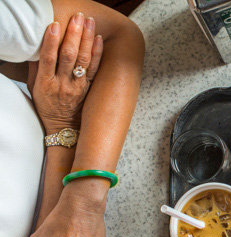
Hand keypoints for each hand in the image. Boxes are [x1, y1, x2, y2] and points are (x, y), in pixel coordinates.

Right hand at [29, 14, 102, 133]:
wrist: (64, 127)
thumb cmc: (46, 105)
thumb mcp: (34, 88)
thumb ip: (36, 68)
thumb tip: (37, 47)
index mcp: (45, 83)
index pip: (48, 59)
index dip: (51, 41)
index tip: (54, 25)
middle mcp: (62, 84)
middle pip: (69, 56)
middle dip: (74, 35)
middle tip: (78, 18)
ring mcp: (77, 86)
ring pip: (83, 60)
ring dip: (87, 39)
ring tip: (89, 22)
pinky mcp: (88, 88)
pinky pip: (94, 69)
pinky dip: (97, 53)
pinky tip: (99, 39)